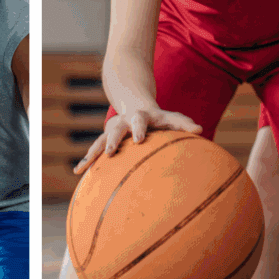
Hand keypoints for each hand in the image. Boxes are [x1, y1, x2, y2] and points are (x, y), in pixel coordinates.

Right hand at [72, 108, 201, 173]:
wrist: (134, 105)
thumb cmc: (158, 117)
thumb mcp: (171, 118)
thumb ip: (184, 124)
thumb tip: (200, 130)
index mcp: (139, 117)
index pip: (139, 121)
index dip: (139, 129)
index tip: (139, 140)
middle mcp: (122, 123)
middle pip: (115, 130)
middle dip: (112, 141)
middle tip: (110, 153)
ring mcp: (111, 132)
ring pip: (100, 141)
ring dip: (93, 154)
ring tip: (84, 167)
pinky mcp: (105, 141)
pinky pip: (95, 152)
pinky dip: (87, 161)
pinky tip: (78, 172)